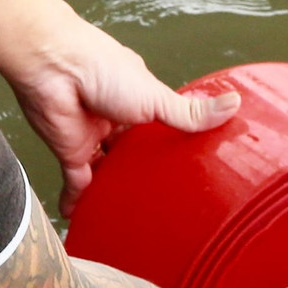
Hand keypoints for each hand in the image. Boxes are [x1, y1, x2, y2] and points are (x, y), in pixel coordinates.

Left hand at [7, 6, 239, 217]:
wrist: (52, 67)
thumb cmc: (103, 70)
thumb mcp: (156, 96)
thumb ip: (189, 112)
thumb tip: (235, 105)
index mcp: (139, 99)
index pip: (162, 125)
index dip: (174, 144)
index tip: (192, 167)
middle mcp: (116, 118)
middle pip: (134, 153)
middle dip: (145, 172)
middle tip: (167, 201)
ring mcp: (93, 136)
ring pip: (108, 170)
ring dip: (116, 190)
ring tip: (134, 216)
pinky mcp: (71, 152)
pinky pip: (77, 183)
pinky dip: (79, 200)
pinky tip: (87, 219)